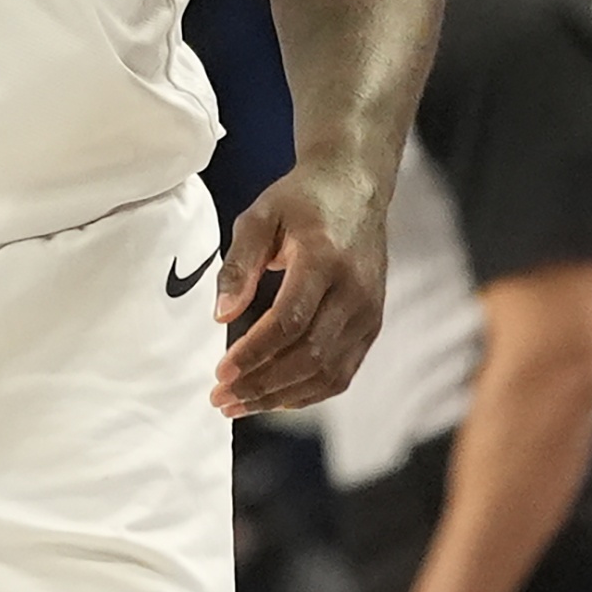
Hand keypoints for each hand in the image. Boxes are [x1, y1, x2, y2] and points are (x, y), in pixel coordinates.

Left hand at [213, 160, 388, 415]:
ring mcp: (369, 311)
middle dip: (261, 384)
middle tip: (220, 398)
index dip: (254, 354)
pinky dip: (308, 393)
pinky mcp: (372, 324)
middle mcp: (355, 290)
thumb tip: (221, 316)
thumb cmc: (301, 201)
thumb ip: (239, 265)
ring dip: (281, 397)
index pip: (289, 321)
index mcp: (326, 259)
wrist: (355, 186)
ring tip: (239, 405)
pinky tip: (275, 398)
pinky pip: (342, 373)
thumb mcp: (260, 218)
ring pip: (327, 372)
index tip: (220, 373)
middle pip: (308, 355)